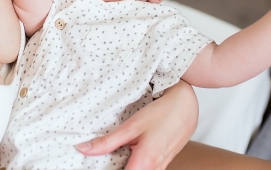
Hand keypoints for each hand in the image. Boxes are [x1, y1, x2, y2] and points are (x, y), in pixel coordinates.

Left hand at [75, 81, 197, 169]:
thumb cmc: (161, 113)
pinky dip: (133, 164)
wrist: (186, 107)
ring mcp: (160, 169)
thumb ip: (107, 142)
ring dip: (124, 165)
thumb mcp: (131, 126)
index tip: (94, 165)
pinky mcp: (161, 165)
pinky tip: (127, 153)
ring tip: (116, 154)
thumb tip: (83, 149)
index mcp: (144, 164)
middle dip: (115, 166)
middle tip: (105, 158)